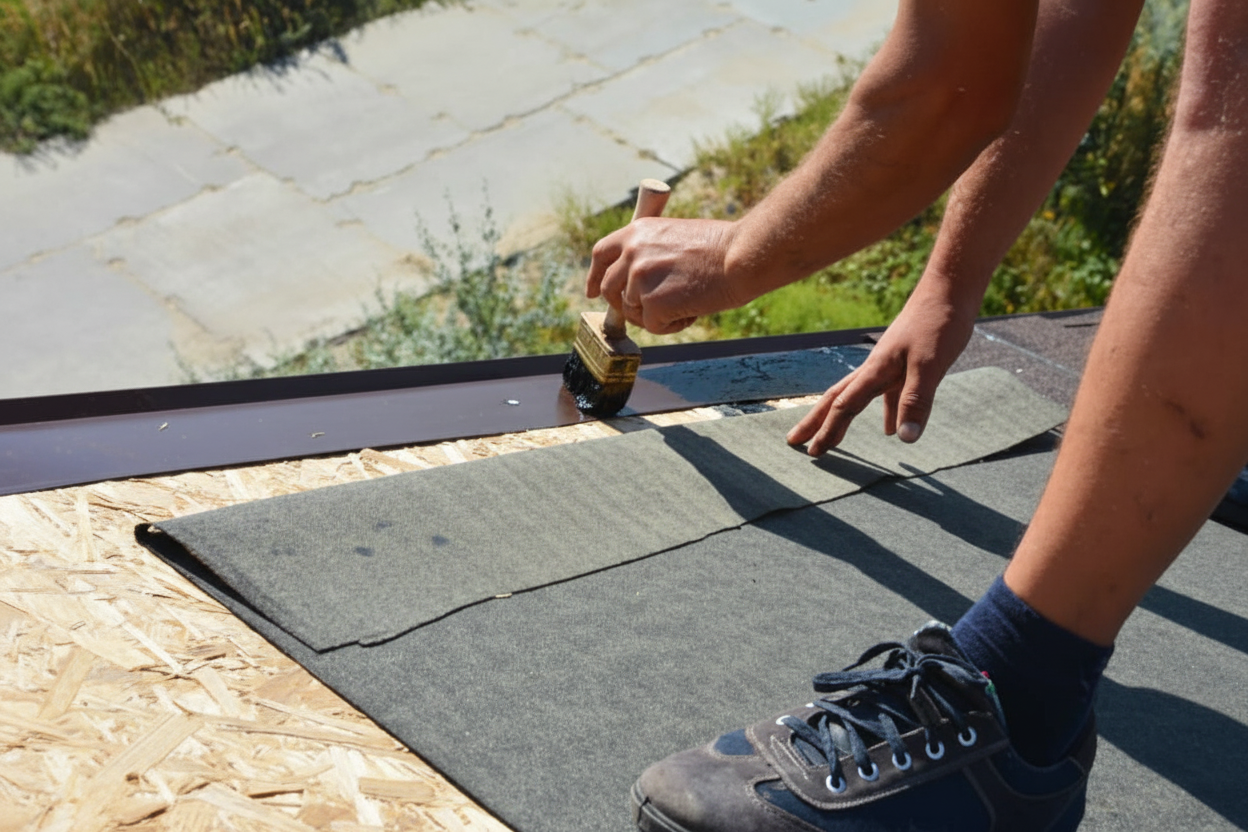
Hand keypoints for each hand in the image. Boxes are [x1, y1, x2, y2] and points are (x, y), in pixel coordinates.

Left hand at [586, 217, 745, 334]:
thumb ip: (650, 251)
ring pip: (634, 311)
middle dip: (623, 305)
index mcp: (636, 232)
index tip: (592, 291)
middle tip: (647, 312)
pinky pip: (654, 326)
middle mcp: (632, 253)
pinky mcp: (652, 302)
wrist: (741, 256)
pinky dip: (674, 325)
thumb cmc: (720, 247)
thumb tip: (636, 279)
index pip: (601, 254)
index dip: (594, 276)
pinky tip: (694, 309)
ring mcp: (639, 278)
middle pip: (609, 289)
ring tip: (689, 299)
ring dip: (658, 314)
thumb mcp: (674, 234)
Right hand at [786, 279, 978, 454]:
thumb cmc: (938, 324)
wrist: (950, 290)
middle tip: (793, 441)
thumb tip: (904, 440)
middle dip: (815, 422)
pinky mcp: (906, 363)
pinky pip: (886, 394)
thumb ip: (916, 401)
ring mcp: (889, 365)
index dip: (829, 430)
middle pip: (837, 399)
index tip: (814, 452)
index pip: (844, 405)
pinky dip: (884, 412)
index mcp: (875, 370)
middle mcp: (875, 368)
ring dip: (842, 417)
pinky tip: (890, 428)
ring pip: (857, 396)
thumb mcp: (930, 366)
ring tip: (831, 437)